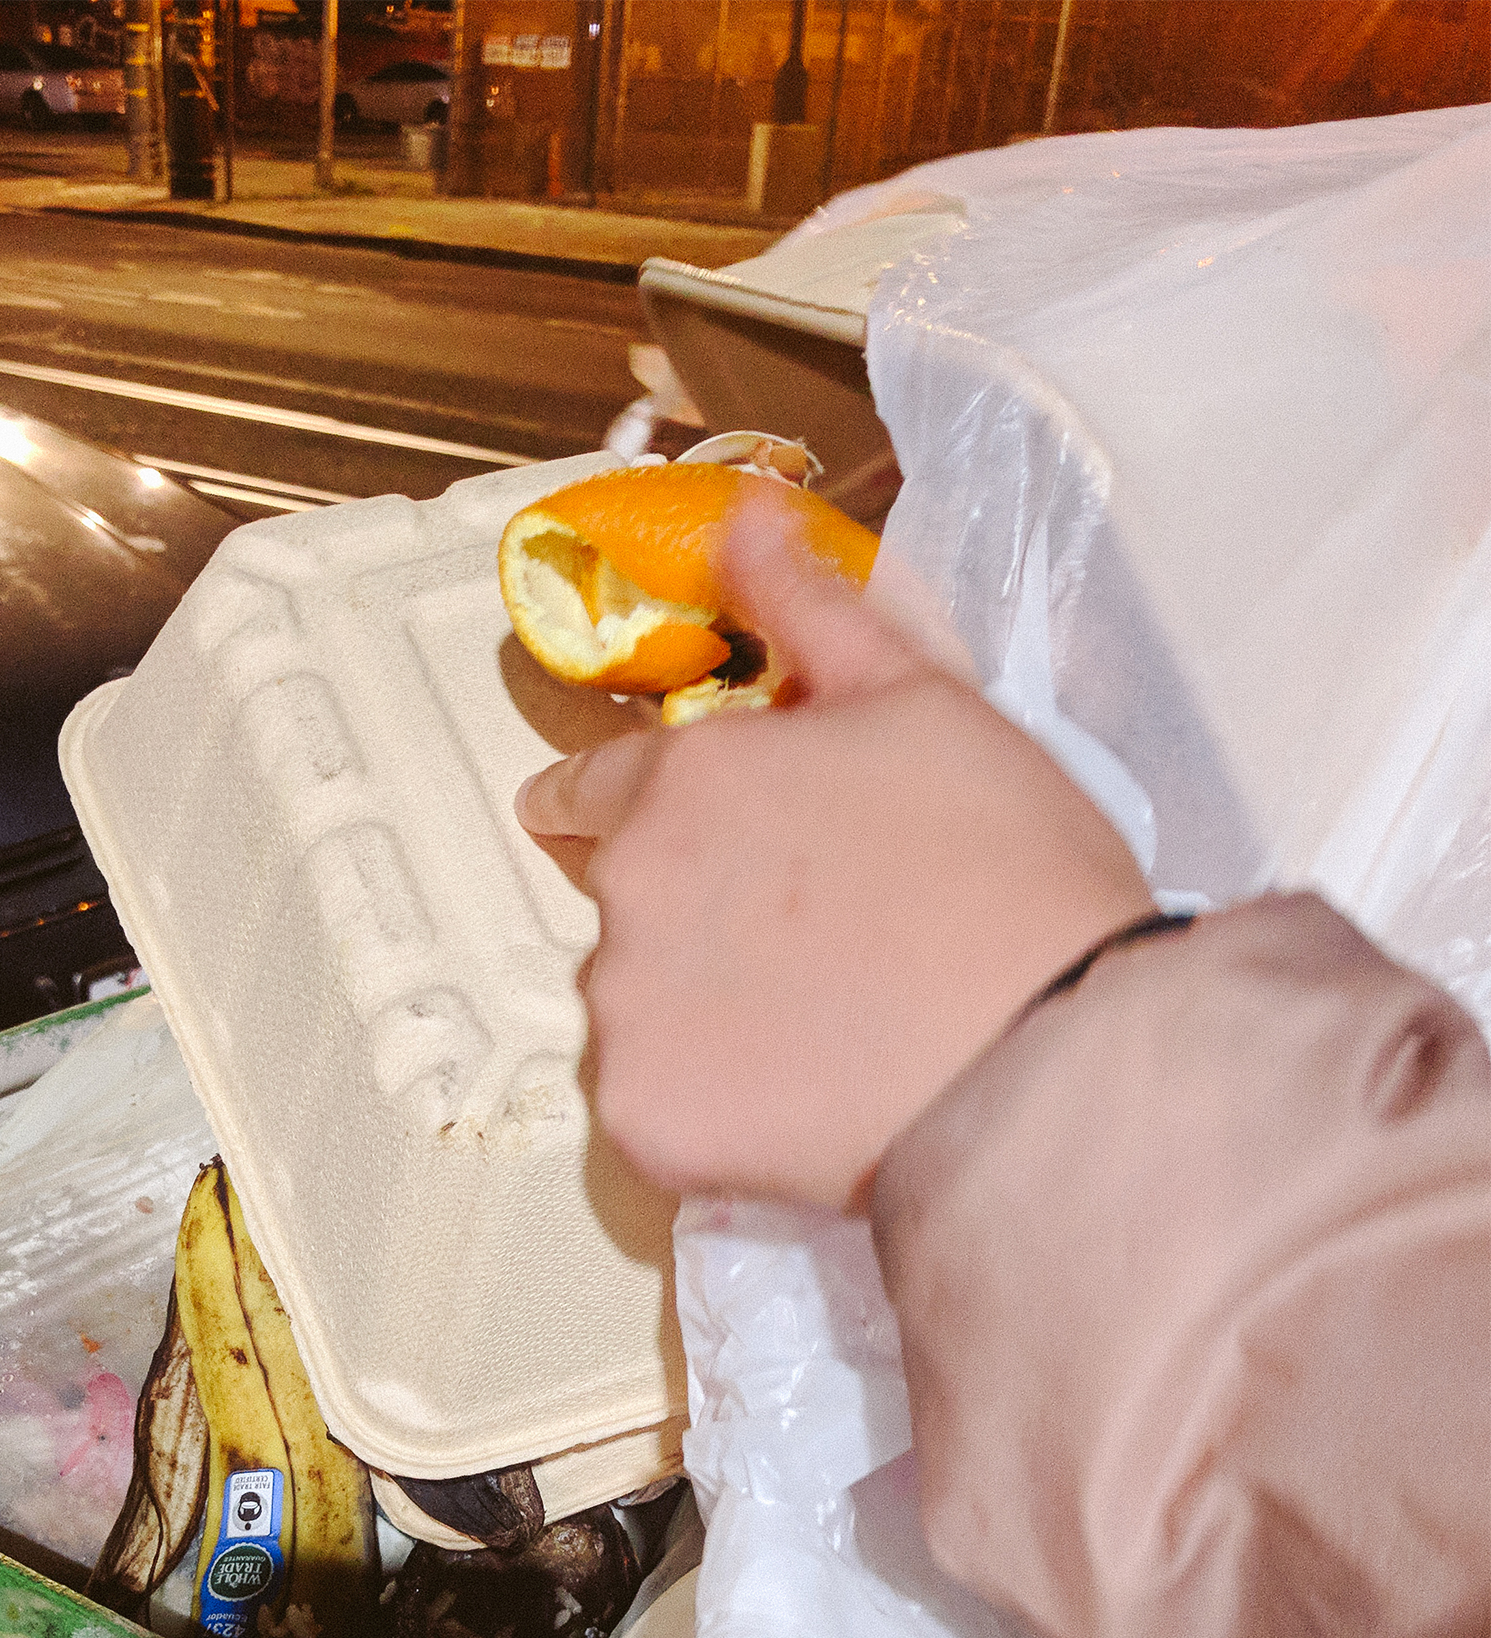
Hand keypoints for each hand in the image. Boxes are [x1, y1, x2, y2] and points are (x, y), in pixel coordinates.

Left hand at [515, 494, 1152, 1209]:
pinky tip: (798, 1102)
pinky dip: (709, 1110)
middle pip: (624, 904)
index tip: (630, 832)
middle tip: (803, 950)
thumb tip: (738, 512)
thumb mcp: (924, 701)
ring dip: (698, 1014)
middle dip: (689, 914)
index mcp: (684, 782)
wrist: (1048, 1055)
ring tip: (816, 1032)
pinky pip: (655, 1111)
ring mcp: (627, 1016)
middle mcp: (627, 893)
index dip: (612, 806)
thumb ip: (809, 609)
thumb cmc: (1008, 865)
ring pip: (638, 1010)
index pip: (591, 788)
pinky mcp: (644, 1123)